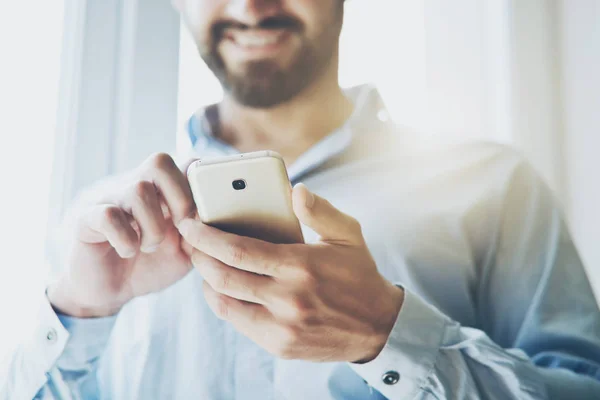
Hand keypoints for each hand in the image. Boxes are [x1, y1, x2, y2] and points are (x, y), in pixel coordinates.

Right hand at [48, 153, 196, 317]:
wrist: (110, 292)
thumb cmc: (150, 266)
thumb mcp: (185, 251)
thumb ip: (201, 231)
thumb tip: (213, 216)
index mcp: (162, 191)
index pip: (184, 163)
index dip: (198, 187)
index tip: (199, 219)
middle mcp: (135, 187)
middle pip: (160, 161)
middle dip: (179, 197)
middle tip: (179, 227)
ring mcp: (110, 199)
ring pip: (138, 190)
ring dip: (152, 227)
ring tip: (149, 247)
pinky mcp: (87, 219)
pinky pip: (109, 215)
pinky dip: (126, 239)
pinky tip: (127, 251)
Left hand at [178, 183, 403, 362]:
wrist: (378, 326)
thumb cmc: (359, 275)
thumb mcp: (348, 234)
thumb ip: (320, 210)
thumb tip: (295, 190)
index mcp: (300, 266)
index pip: (238, 250)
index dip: (206, 237)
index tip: (189, 224)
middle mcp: (287, 299)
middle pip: (223, 277)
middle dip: (198, 257)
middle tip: (190, 242)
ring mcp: (282, 327)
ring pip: (224, 304)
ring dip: (206, 282)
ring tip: (205, 264)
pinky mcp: (280, 346)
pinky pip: (238, 323)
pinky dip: (224, 303)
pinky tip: (226, 288)